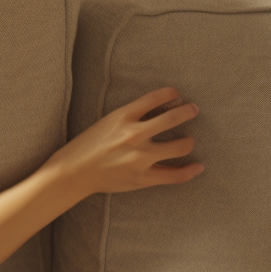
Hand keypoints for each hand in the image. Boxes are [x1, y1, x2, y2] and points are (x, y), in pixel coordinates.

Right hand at [46, 86, 204, 194]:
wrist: (72, 173)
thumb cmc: (86, 147)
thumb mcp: (105, 123)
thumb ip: (128, 117)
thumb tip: (155, 112)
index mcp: (122, 117)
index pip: (154, 98)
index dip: (170, 93)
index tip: (176, 94)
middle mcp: (133, 135)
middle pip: (173, 118)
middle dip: (188, 111)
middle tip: (193, 110)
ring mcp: (139, 157)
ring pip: (180, 146)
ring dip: (189, 141)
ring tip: (188, 140)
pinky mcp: (142, 177)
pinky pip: (174, 175)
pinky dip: (190, 171)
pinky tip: (198, 166)